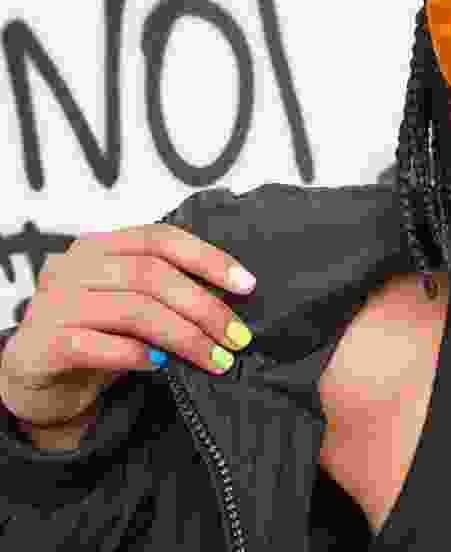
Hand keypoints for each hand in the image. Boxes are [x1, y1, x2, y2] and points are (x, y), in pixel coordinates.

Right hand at [0, 224, 255, 428]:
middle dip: (205, 308)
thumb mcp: (133, 304)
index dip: (209, 259)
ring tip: (217, 360)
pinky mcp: (42, 343)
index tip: (247, 286)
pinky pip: (99, 345)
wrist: (37, 377)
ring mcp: (54, 303)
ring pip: (133, 311)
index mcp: (100, 246)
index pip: (161, 238)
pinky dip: (138, 356)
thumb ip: (169, 292)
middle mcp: (73, 266)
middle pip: (153, 276)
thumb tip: (235, 299)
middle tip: (238, 337)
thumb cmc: (97, 335)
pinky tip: (162, 366)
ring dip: (185, 338)